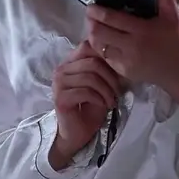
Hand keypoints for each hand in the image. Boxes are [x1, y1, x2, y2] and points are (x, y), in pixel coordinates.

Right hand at [50, 40, 120, 168]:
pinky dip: (99, 98)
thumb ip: (103, 68)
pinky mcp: (60, 98)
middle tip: (118, 92)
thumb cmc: (90, 108)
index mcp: (70, 62)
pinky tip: (104, 105)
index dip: (106, 56)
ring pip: (90, 77)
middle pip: (92, 62)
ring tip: (112, 101)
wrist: (77, 133)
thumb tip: (120, 56)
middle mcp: (61, 69)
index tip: (118, 72)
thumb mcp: (100, 84)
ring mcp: (58, 83)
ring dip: (106, 90)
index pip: (87, 46)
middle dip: (111, 77)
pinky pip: (85, 92)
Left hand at [86, 0, 178, 99]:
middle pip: (99, 32)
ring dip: (93, 34)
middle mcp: (131, 46)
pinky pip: (105, 57)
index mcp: (142, 30)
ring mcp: (125, 61)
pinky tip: (103, 40)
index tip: (91, 6)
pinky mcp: (123, 72)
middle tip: (90, 15)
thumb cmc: (175, 40)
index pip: (111, 19)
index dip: (97, 11)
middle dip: (91, 22)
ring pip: (98, 46)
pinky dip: (100, 47)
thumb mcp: (173, 17)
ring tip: (94, 26)